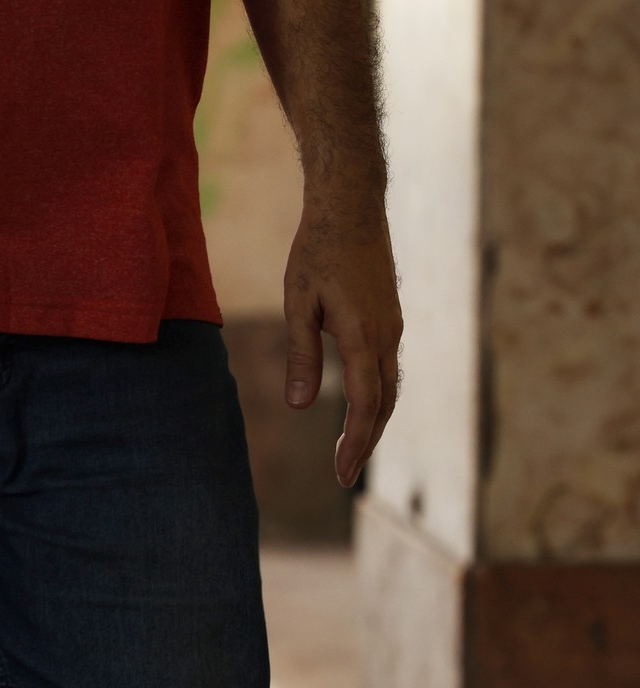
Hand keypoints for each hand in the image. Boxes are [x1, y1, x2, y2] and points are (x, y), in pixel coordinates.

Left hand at [281, 200, 403, 486]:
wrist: (352, 208)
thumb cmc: (317, 252)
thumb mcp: (298, 304)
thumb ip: (301, 355)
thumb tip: (301, 405)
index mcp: (363, 336)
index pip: (365, 404)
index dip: (355, 443)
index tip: (342, 474)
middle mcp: (387, 336)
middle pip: (382, 404)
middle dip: (365, 442)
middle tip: (344, 475)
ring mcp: (393, 327)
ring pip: (388, 388)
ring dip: (372, 423)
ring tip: (350, 451)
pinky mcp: (390, 319)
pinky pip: (387, 369)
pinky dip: (376, 398)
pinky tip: (362, 409)